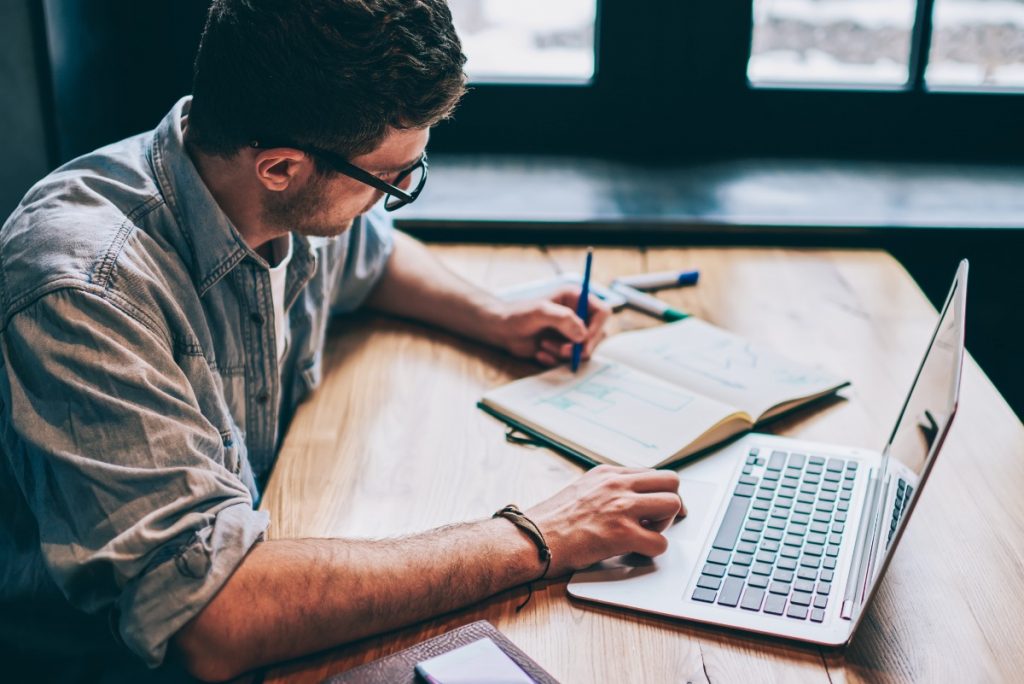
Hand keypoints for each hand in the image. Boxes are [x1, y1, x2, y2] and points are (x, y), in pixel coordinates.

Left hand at [491, 287, 610, 365]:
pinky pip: (570, 360)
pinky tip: (540, 353)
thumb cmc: (518, 314)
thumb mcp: (541, 311)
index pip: (603, 312)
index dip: (598, 327)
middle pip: (597, 335)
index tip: (584, 339)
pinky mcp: (563, 348)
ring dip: (564, 353)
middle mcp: (578, 316)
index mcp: (576, 299)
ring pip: (583, 350)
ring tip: (544, 345)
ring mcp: (571, 333)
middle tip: (564, 351)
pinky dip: (555, 360)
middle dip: (580, 346)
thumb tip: (583, 335)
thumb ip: (564, 319)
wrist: (501, 330)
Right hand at [525, 465, 686, 576]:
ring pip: (673, 505)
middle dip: (670, 502)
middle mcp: (617, 485)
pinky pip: (661, 542)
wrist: (531, 538)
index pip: (652, 473)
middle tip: (658, 520)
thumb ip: (607, 490)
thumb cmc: (551, 521)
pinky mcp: (622, 534)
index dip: (657, 493)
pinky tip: (635, 552)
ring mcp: (621, 507)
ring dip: (664, 525)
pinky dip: (652, 551)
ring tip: (645, 534)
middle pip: (671, 481)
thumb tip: (630, 499)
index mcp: (607, 473)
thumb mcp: (582, 489)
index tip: (656, 507)